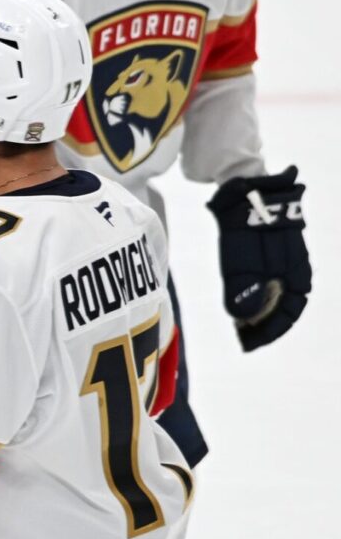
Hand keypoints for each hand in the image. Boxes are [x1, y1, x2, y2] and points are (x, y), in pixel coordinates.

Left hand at [207, 167, 310, 350]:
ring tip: (242, 324)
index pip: (289, 314)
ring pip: (280, 294)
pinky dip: (261, 294)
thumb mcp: (241, 265)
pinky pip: (273, 279)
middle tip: (244, 338)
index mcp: (297, 277)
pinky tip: (244, 300)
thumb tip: (243, 319)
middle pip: (286, 307)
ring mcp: (288, 259)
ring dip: (264, 311)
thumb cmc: (247, 231)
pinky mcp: (275, 250)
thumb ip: (243, 293)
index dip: (270, 332)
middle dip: (266, 325)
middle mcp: (297, 270)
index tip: (248, 344)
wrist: (248, 193)